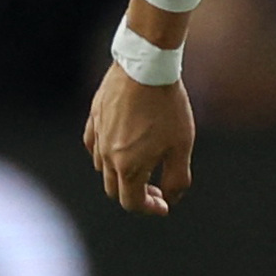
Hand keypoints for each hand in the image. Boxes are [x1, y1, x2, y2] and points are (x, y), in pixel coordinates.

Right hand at [83, 67, 194, 215]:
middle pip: (115, 189)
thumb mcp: (182, 146)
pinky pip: (93, 145)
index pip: (132, 202)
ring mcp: (97, 136)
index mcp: (128, 167)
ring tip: (143, 166)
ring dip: (121, 175)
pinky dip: (104, 154)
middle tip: (158, 188)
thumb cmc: (167, 107)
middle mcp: (107, 156)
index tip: (165, 205)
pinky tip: (119, 148)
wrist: (146, 67)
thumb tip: (172, 199)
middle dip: (137, 194)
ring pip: (103, 168)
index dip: (150, 208)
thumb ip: (177, 178)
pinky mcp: (94, 118)